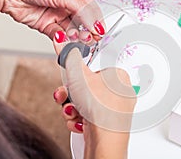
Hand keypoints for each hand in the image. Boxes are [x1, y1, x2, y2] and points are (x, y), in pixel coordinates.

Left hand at [0, 0, 102, 38]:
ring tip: (74, 37)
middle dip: (86, 31)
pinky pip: (60, 36)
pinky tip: (62, 39)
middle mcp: (68, 4)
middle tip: (87, 38)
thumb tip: (96, 25)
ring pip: (73, 31)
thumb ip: (82, 10)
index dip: (96, 22)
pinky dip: (62, 40)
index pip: (91, 9)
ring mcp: (58, 15)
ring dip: (74, 36)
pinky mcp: (48, 26)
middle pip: (84, 22)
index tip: (99, 32)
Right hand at [53, 37, 135, 158]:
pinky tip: (80, 121)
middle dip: (71, 94)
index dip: (78, 76)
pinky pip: (88, 115)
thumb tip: (61, 39)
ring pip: (85, 102)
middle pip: (87, 87)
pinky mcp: (107, 122)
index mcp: (119, 76)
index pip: (93, 69)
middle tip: (67, 96)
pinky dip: (80, 118)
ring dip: (73, 107)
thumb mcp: (79, 76)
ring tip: (74, 111)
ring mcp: (114, 109)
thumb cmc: (101, 110)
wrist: (105, 142)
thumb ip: (68, 56)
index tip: (72, 80)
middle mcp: (119, 92)